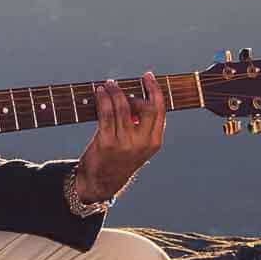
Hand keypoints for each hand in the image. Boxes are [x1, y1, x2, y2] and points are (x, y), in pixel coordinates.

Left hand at [74, 71, 165, 203]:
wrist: (101, 182)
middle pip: (145, 107)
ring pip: (123, 107)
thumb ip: (142, 125)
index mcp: (154, 142)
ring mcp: (124, 143)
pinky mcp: (106, 143)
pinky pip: (106, 114)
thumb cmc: (119, 159)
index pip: (160, 110)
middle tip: (122, 84)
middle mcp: (142, 143)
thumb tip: (135, 97)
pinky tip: (100, 93)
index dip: (155, 90)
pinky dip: (103, 99)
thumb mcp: (138, 146)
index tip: (148, 77)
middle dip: (134, 90)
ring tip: (108, 85)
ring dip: (115, 92)